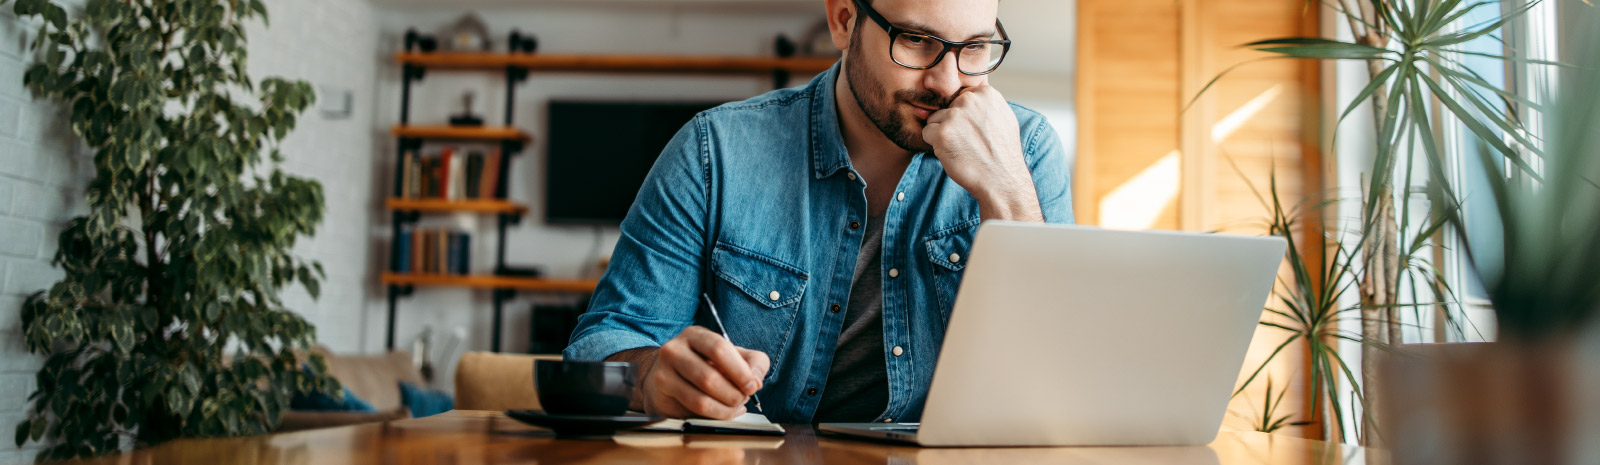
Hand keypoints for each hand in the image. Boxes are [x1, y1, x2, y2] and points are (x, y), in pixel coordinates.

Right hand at [636, 326, 770, 419]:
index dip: (740, 371)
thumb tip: (756, 381)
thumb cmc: (705, 365)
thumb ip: (754, 362)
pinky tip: (723, 411)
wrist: (667, 377)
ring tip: (735, 406)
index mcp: (695, 335)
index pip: (719, 349)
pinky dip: (716, 415)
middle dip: (733, 394)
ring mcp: (664, 371)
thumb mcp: (732, 357)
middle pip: (709, 377)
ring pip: (701, 399)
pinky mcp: (661, 393)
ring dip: (726, 408)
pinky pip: (693, 410)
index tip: (752, 386)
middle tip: (743, 399)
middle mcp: (675, 349)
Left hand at [922, 84, 1042, 220]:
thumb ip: (984, 104)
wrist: (1002, 179)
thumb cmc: (1002, 153)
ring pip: (934, 120)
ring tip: (963, 148)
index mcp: (986, 94)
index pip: (961, 98)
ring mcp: (955, 115)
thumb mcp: (1003, 118)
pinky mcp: (942, 132)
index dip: (964, 118)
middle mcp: (970, 100)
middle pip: (946, 108)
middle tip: (970, 142)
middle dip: (953, 125)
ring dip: (943, 135)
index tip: (975, 131)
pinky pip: (927, 133)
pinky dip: (935, 145)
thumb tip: (962, 96)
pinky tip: (954, 154)